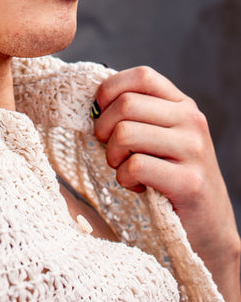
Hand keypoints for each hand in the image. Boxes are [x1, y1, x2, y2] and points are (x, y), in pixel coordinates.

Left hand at [93, 66, 240, 282]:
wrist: (209, 225)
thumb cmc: (170, 176)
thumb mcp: (158, 136)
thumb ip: (135, 114)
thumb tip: (91, 102)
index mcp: (182, 104)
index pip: (141, 76)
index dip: (110, 90)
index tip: (101, 114)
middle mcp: (191, 120)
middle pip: (126, 104)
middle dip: (104, 129)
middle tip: (111, 151)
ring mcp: (193, 149)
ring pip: (126, 133)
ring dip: (112, 156)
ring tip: (124, 169)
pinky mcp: (189, 181)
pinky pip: (136, 166)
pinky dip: (124, 178)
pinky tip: (137, 186)